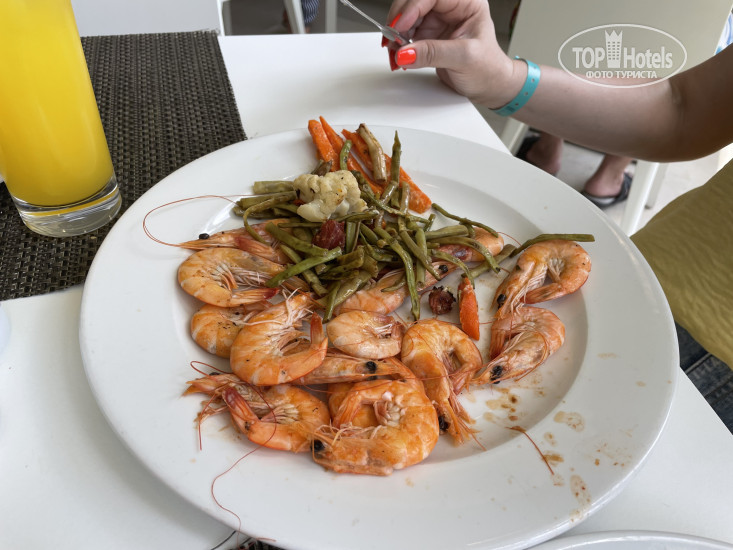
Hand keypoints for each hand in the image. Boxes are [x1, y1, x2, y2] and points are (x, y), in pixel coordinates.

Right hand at [386, 0, 522, 106]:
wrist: (488, 86)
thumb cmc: (488, 69)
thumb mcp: (463, 59)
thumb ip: (434, 53)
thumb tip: (405, 52)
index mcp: (466, 2)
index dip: (412, 8)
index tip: (399, 27)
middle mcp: (450, 8)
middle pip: (415, 3)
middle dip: (399, 20)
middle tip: (392, 40)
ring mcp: (437, 21)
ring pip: (406, 17)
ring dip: (396, 33)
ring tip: (394, 51)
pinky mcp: (428, 35)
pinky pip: (405, 33)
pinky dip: (398, 44)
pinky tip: (398, 55)